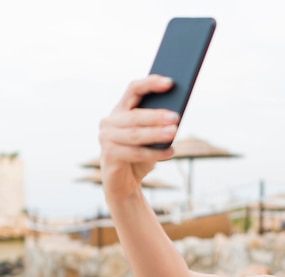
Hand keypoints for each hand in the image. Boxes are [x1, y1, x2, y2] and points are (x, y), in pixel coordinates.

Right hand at [98, 75, 179, 197]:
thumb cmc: (139, 157)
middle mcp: (109, 122)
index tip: (170, 82)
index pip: (133, 90)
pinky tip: (170, 152)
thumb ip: (157, 125)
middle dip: (157, 115)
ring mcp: (106, 138)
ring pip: (136, 135)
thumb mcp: (150, 138)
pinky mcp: (109, 156)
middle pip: (135, 115)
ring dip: (157, 134)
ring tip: (174, 133)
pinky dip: (155, 153)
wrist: (124, 184)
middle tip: (176, 117)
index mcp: (120, 111)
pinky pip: (136, 153)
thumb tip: (176, 116)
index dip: (150, 84)